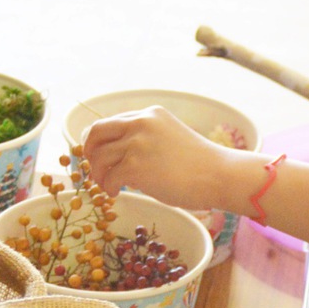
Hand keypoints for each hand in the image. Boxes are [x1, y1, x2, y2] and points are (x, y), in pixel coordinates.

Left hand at [81, 106, 244, 209]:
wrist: (219, 174)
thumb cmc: (199, 163)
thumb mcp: (169, 137)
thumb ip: (145, 139)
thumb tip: (118, 156)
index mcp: (149, 114)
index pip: (109, 122)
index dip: (98, 140)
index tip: (98, 155)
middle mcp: (140, 123)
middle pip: (96, 133)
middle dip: (89, 152)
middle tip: (94, 169)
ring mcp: (137, 143)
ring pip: (98, 157)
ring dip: (99, 174)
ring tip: (107, 186)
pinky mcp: (136, 165)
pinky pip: (108, 177)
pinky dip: (108, 187)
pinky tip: (116, 193)